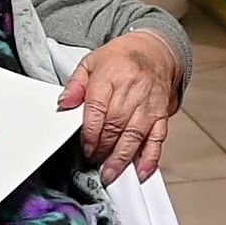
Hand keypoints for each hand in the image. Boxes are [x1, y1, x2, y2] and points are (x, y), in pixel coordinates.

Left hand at [58, 31, 181, 183]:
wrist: (156, 51)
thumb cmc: (122, 58)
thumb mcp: (92, 61)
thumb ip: (75, 84)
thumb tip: (64, 104)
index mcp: (111, 76)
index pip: (98, 108)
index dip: (90, 131)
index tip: (85, 145)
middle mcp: (132, 90)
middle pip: (115, 125)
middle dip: (103, 148)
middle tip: (93, 161)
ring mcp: (149, 104)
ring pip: (135, 135)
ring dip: (121, 158)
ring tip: (110, 173)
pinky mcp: (162, 114)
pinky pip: (157, 138)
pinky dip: (150, 157)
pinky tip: (140, 171)